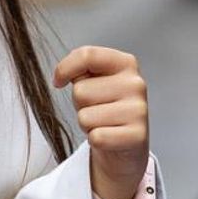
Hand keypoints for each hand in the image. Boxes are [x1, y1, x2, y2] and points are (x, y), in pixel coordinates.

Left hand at [53, 46, 149, 198]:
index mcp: (125, 63)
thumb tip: (61, 76)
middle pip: (80, 90)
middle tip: (96, 109)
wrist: (125, 143)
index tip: (58, 81)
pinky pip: (96, 137)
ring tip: (103, 123)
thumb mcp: (93, 81)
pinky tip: (109, 137)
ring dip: (87, 123)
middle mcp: (136, 84)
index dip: (64, 69)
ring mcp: (139, 110)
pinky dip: (96, 141)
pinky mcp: (137, 136)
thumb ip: (80, 69)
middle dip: (80, 104)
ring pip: (85, 116)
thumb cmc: (104, 107)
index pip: (87, 55)